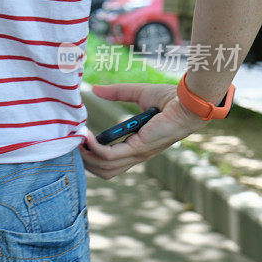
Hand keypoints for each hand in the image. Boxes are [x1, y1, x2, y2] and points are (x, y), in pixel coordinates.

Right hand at [80, 83, 207, 179]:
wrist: (189, 100)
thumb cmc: (171, 98)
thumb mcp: (137, 94)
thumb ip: (117, 93)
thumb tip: (95, 89)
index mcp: (138, 146)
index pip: (111, 163)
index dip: (93, 156)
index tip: (78, 142)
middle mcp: (137, 155)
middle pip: (105, 171)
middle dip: (85, 161)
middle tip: (71, 144)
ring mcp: (138, 154)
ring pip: (104, 168)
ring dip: (87, 157)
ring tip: (75, 140)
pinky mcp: (139, 148)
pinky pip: (109, 155)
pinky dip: (94, 148)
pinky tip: (85, 136)